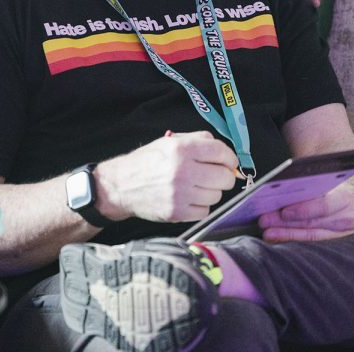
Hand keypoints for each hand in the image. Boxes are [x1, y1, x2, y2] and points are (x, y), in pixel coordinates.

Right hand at [95, 131, 239, 222]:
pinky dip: (201, 206)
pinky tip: (190, 198)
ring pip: (217, 196)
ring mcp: (180, 194)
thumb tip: (225, 154)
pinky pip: (205, 211)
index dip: (230, 158)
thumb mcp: (171, 141)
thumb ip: (199, 141)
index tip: (229, 163)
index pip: (222, 153)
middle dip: (224, 176)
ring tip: (197, 186)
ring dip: (211, 191)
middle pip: (225, 177)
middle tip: (215, 176)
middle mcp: (182, 171)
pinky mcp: (177, 213)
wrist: (122, 185)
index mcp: (182, 149)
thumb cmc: (149, 161)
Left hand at [256, 181, 353, 241]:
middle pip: (312, 223)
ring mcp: (342, 235)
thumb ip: (312, 183)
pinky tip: (277, 238)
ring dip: (286, 234)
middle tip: (264, 220)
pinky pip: (311, 243)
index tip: (283, 211)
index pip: (324, 206)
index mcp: (347, 199)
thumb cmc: (337, 188)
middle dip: (286, 223)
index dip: (303, 210)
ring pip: (310, 236)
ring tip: (267, 232)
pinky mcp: (335, 244)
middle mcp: (347, 219)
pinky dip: (292, 239)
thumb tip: (283, 186)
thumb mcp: (331, 180)